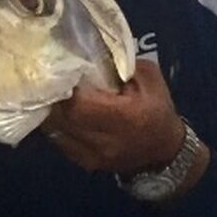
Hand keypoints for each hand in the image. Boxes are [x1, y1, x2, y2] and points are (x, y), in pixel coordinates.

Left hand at [41, 59, 188, 174]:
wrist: (164, 151)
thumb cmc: (157, 110)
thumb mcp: (149, 78)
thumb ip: (121, 64)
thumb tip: (90, 53)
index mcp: (125, 117)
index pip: (79, 104)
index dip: (66, 88)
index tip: (63, 71)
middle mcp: (106, 141)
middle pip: (62, 118)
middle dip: (54, 98)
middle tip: (51, 81)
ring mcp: (93, 156)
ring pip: (56, 132)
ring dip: (51, 112)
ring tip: (52, 95)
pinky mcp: (86, 163)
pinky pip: (60, 142)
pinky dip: (57, 126)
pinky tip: (60, 113)